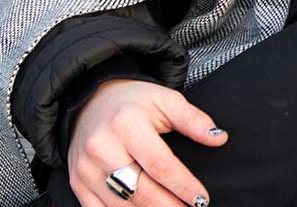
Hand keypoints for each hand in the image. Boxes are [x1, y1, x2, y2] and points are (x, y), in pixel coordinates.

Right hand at [66, 78, 226, 206]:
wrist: (90, 100)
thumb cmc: (133, 102)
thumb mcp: (166, 100)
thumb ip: (193, 120)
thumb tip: (219, 138)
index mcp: (126, 124)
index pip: (159, 164)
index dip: (183, 185)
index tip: (202, 198)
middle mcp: (102, 148)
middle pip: (140, 189)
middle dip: (169, 206)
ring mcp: (86, 168)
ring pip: (120, 204)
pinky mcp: (77, 182)